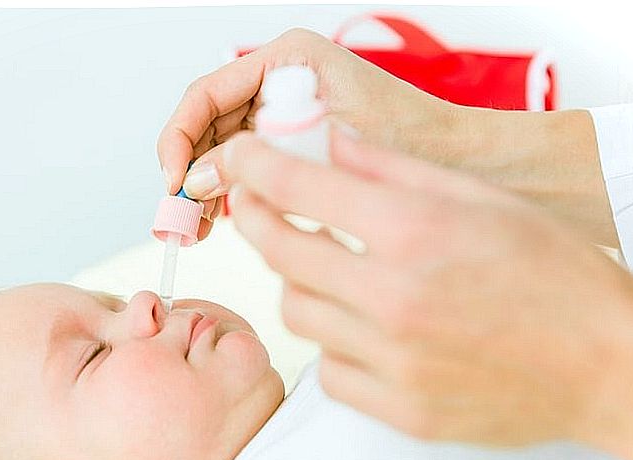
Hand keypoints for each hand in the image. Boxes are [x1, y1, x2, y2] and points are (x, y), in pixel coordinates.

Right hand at [157, 27, 449, 237]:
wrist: (457, 157)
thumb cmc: (409, 139)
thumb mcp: (321, 148)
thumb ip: (257, 161)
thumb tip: (197, 183)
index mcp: (287, 59)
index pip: (205, 95)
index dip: (180, 139)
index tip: (176, 182)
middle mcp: (280, 81)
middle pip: (208, 124)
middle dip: (190, 170)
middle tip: (181, 217)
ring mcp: (285, 111)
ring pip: (224, 148)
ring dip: (207, 187)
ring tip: (200, 227)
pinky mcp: (295, 140)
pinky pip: (248, 164)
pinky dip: (234, 192)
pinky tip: (227, 218)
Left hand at [223, 128, 632, 459]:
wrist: (608, 366)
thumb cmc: (556, 276)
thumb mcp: (482, 199)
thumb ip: (394, 169)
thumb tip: (329, 147)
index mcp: (417, 232)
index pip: (301, 189)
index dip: (256, 168)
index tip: (239, 162)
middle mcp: (395, 298)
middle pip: (281, 254)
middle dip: (258, 222)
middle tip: (259, 209)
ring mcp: (395, 362)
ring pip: (297, 314)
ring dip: (299, 284)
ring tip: (327, 271)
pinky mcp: (400, 411)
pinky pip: (329, 372)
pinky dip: (333, 345)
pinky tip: (362, 329)